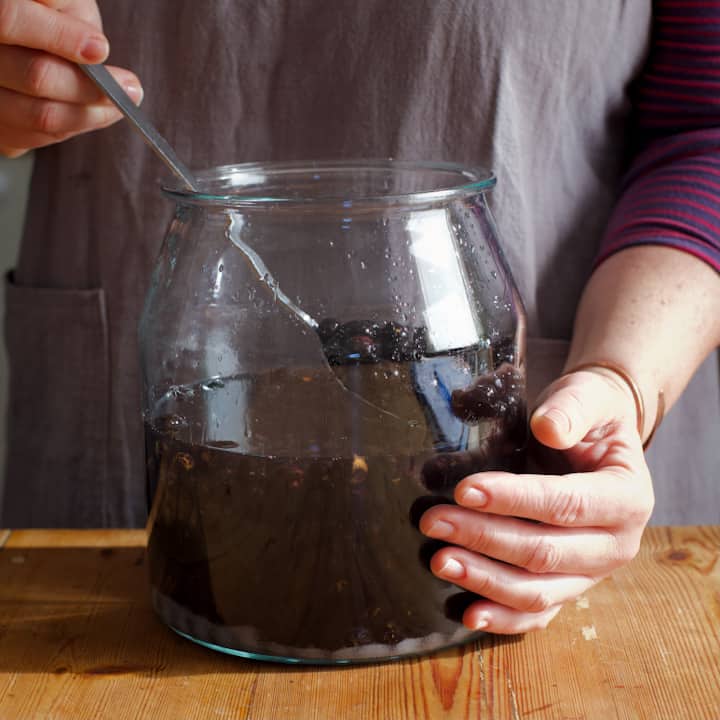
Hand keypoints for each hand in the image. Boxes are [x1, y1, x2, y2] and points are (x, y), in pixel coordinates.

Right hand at [0, 0, 142, 157]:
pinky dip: (75, 126)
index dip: (58, 36)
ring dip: (92, 114)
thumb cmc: (46, 14)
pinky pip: (40, 138)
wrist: (23, 42)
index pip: (10, 20)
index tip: (101, 49)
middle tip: (130, 87)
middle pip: (34, 77)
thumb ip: (67, 12)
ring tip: (121, 103)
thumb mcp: (59, 1)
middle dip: (91, 86)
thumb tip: (93, 47)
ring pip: (41, 115)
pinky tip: (92, 112)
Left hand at [419, 367, 653, 633]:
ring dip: (485, 580)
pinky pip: (537, 614)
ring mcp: (591, 573)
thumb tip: (548, 428)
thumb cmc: (588, 414)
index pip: (566, 504)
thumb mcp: (587, 396)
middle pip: (545, 552)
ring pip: (537, 591)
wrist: (597, 437)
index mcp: (627, 497)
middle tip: (433, 521)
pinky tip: (467, 613)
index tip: (464, 490)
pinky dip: (503, 618)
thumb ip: (571, 408)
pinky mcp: (568, 586)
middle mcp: (616, 545)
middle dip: (484, 539)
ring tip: (439, 561)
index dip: (514, 499)